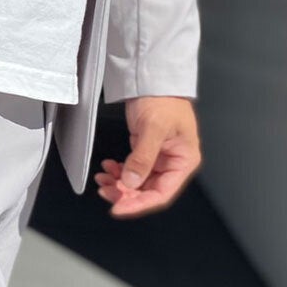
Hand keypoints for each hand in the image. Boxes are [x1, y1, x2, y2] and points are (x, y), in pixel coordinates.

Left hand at [94, 96, 201, 218]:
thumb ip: (143, 157)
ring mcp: (159, 157)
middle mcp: (173, 162)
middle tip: (105, 191)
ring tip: (102, 179)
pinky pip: (132, 169)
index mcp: (184, 161)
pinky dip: (118, 171)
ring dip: (119, 184)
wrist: (153, 79)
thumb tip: (132, 183)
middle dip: (125, 193)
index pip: (162, 193)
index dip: (139, 204)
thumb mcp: (153, 128)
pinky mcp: (146, 150)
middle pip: (148, 190)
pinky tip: (107, 167)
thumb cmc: (162, 99)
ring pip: (138, 182)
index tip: (118, 208)